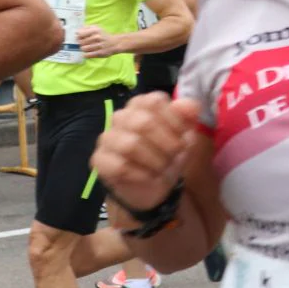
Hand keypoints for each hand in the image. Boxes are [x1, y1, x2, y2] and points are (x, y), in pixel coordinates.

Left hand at [76, 25, 121, 58]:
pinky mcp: (100, 53)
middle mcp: (97, 37)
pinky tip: (88, 52)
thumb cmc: (103, 35)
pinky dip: (86, 54)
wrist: (115, 43)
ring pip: (83, 49)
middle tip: (84, 43)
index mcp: (95, 30)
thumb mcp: (96, 28)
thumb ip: (86, 28)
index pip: (80, 34)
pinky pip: (87, 55)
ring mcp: (98, 46)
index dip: (78, 36)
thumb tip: (76, 32)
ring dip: (84, 49)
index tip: (81, 38)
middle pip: (80, 42)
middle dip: (81, 43)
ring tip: (87, 48)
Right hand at [93, 93, 201, 211]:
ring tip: (162, 168)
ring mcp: (107, 137)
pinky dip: (140, 174)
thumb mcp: (186, 135)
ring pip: (131, 145)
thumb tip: (189, 105)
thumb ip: (189, 116)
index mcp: (141, 104)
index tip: (182, 138)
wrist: (153, 185)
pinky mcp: (99, 159)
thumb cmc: (168, 153)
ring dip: (155, 161)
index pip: (155, 101)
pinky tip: (148, 177)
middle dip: (167, 144)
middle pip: (144, 122)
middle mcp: (121, 116)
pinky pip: (119, 166)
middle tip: (174, 156)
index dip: (175, 122)